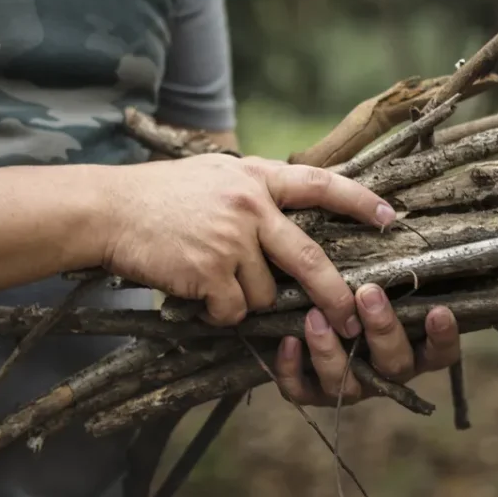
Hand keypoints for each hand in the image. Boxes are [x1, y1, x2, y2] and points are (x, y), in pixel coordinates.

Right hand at [102, 154, 394, 334]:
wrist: (107, 210)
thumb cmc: (156, 196)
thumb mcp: (212, 176)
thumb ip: (252, 193)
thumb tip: (286, 222)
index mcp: (255, 178)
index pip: (320, 184)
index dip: (359, 201)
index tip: (390, 217)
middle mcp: (250, 206)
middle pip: (309, 258)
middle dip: (333, 295)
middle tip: (349, 320)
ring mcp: (231, 239)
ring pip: (264, 294)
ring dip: (242, 299)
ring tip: (209, 280)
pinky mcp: (210, 271)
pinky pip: (232, 311)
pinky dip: (217, 313)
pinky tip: (194, 294)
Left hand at [275, 283, 460, 406]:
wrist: (291, 311)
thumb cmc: (345, 287)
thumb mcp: (368, 275)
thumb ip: (385, 266)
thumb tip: (394, 218)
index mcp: (409, 348)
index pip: (440, 353)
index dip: (443, 338)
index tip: (439, 310)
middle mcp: (382, 372)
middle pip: (394, 364)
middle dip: (382, 329)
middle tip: (367, 293)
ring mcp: (348, 385)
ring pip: (346, 382)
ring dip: (331, 350)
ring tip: (314, 316)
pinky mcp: (310, 392)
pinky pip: (301, 391)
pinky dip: (293, 368)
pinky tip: (288, 340)